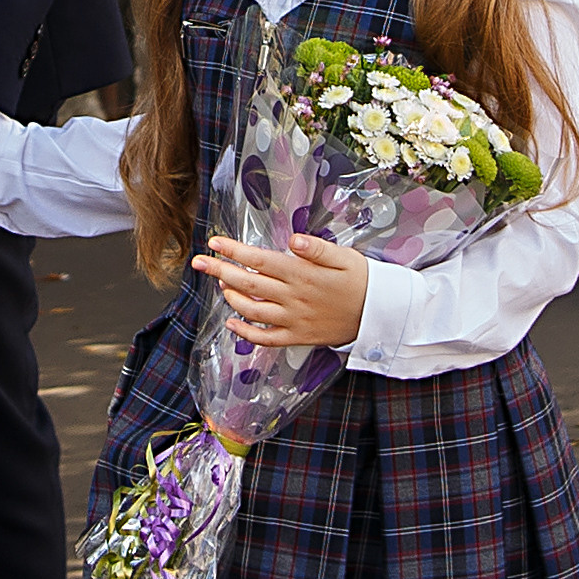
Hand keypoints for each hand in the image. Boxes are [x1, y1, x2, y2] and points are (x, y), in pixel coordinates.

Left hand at [190, 234, 368, 349]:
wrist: (380, 314)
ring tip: (220, 285)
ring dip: (231, 297)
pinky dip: (246, 333)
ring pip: (252, 310)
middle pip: (248, 283)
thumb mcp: (344, 256)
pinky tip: (232, 323)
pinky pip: (266, 338)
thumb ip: (316, 248)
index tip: (214, 242)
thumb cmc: (361, 279)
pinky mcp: (298, 337)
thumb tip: (293, 239)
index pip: (259, 260)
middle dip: (219, 271)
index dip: (234, 251)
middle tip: (198, 262)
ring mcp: (294, 320)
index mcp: (302, 274)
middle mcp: (294, 298)